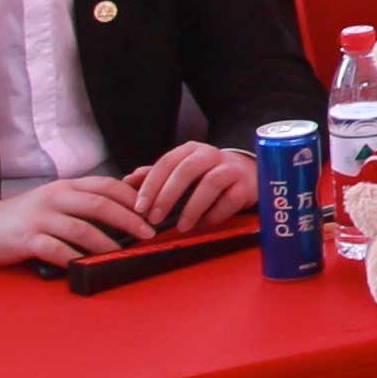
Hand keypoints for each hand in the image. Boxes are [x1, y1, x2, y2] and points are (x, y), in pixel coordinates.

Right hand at [0, 174, 163, 265]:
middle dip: (128, 219)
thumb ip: (86, 202)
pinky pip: (56, 250)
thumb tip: (128, 206)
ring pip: (81, 228)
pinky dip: (75, 259)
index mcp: (66, 187)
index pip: (106, 185)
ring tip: (122, 253)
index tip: (151, 212)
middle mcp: (55, 198)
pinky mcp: (27, 239)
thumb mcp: (57, 201)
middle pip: (99, 204)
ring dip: (106, 242)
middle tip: (148, 234)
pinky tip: (88, 266)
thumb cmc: (27, 217)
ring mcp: (40, 218)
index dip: (131, 198)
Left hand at [126, 140, 256, 231]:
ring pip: (210, 183)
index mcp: (190, 150)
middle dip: (167, 195)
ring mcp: (230, 169)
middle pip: (186, 170)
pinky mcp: (246, 185)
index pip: (166, 163)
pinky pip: (230, 200)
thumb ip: (155, 176)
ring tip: (181, 227)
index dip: (151, 185)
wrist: (248, 173)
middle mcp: (210, 155)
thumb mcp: (181, 172)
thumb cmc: (208, 174)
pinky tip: (203, 225)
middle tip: (154, 219)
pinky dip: (214, 215)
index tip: (139, 207)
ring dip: (192, 207)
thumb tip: (128, 181)